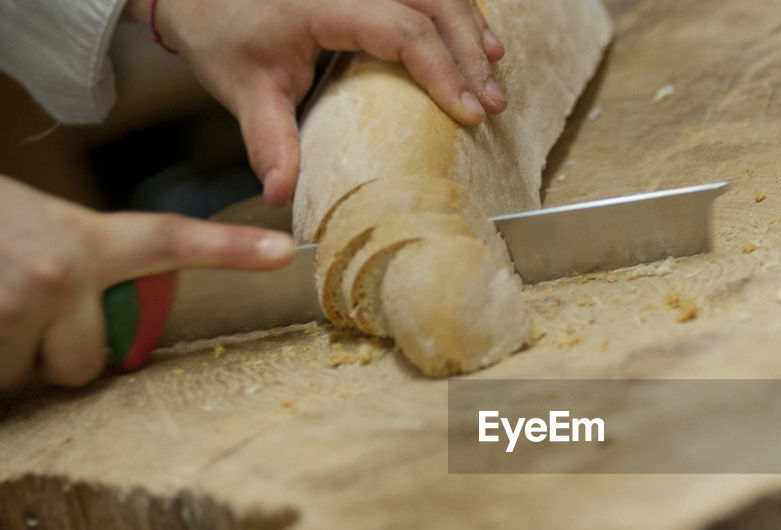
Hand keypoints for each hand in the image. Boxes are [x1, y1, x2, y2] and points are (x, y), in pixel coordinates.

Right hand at [0, 177, 295, 389]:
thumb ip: (81, 271)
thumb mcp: (36, 232)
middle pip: (88, 363)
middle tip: (15, 309)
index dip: (228, 252)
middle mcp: (58, 272)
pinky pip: (1, 383)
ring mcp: (16, 302)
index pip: (164, 242)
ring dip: (7, 361)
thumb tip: (101, 338)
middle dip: (53, 353)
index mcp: (81, 240)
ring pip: (34, 377)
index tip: (285, 253)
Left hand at [128, 0, 507, 205]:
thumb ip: (269, 142)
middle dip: (468, 54)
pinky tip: (476, 36)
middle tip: (492, 104)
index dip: (441, 70)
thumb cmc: (221, 32)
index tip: (468, 112)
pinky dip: (455, 11)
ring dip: (470, 28)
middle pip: (433, 3)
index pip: (402, 30)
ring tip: (495, 70)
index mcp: (326, 3)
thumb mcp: (243, 89)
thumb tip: (281, 194)